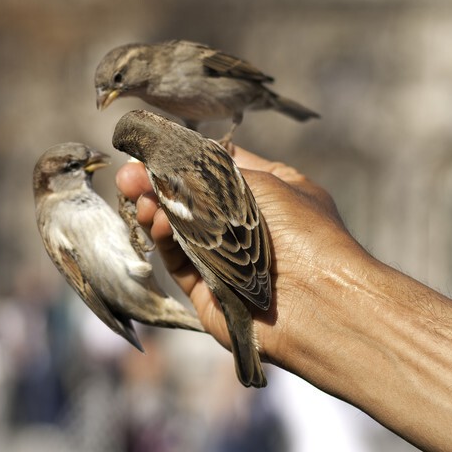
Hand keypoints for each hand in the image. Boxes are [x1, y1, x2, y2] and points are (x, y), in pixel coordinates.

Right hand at [116, 146, 368, 367]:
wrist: (324, 303)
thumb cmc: (307, 234)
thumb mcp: (266, 183)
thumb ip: (214, 172)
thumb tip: (176, 161)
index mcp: (265, 194)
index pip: (216, 169)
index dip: (184, 158)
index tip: (153, 148)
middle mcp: (243, 227)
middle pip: (189, 199)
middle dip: (157, 183)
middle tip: (128, 174)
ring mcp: (224, 258)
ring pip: (178, 229)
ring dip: (154, 208)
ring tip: (135, 193)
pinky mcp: (207, 289)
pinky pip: (178, 259)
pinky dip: (164, 237)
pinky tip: (155, 219)